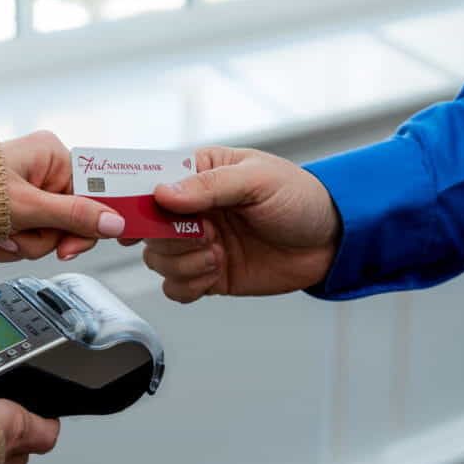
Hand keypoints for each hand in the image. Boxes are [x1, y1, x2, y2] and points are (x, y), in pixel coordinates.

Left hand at [0, 131, 125, 261]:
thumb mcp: (27, 207)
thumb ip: (74, 217)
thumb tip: (115, 223)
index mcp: (51, 155)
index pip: (92, 193)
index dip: (86, 224)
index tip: (72, 247)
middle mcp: (41, 170)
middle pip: (68, 221)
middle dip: (39, 238)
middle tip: (16, 236)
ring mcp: (25, 192)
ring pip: (46, 236)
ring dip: (20, 244)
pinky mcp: (10, 211)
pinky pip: (25, 238)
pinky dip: (6, 245)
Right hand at [139, 146, 341, 302]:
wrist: (332, 241)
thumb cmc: (301, 198)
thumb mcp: (258, 180)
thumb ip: (209, 186)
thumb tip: (163, 194)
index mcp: (198, 174)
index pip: (148, 183)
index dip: (134, 200)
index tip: (132, 217)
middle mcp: (192, 210)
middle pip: (146, 228)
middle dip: (168, 238)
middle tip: (205, 235)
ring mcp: (198, 244)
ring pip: (157, 260)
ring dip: (182, 263)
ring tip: (217, 255)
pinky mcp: (208, 274)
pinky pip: (175, 288)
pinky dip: (188, 285)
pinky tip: (214, 273)